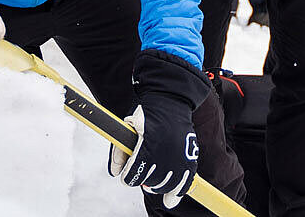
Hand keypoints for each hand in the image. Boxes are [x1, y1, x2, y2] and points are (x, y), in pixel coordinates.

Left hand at [108, 51, 206, 208]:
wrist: (170, 102)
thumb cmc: (146, 115)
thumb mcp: (127, 128)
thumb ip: (119, 151)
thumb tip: (115, 173)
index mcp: (147, 145)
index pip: (134, 174)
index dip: (128, 178)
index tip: (127, 177)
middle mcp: (165, 153)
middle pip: (150, 182)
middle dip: (142, 181)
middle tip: (140, 176)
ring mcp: (179, 157)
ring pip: (165, 184)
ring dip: (157, 186)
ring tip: (152, 182)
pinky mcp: (190, 158)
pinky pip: (184, 183)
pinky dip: (177, 194)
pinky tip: (170, 202)